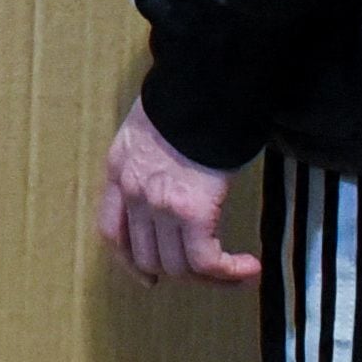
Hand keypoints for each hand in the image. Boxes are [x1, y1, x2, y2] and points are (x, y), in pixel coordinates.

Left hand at [96, 94, 256, 286]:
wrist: (204, 84)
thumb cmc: (189, 100)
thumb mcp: (150, 127)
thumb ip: (151, 158)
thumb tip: (173, 177)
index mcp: (119, 170)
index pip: (112, 232)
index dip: (130, 263)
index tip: (148, 277)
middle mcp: (134, 192)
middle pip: (148, 256)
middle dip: (180, 271)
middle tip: (210, 272)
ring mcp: (159, 205)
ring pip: (178, 266)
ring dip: (209, 277)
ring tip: (235, 272)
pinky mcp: (192, 212)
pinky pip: (206, 261)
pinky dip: (228, 272)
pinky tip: (249, 268)